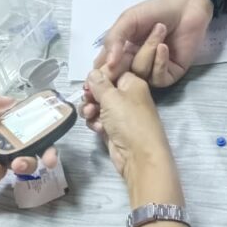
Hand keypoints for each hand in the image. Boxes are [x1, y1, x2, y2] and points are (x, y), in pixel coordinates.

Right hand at [85, 69, 173, 183]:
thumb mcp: (111, 96)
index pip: (112, 71)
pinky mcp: (113, 129)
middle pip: (102, 89)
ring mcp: (119, 114)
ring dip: (90, 109)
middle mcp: (126, 97)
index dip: (98, 76)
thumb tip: (93, 73)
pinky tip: (98, 128)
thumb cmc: (128, 120)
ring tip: (90, 115)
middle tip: (88, 99)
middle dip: (92, 94)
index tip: (88, 82)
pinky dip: (95, 122)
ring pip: (97, 105)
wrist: (139, 155)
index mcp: (132, 83)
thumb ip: (98, 83)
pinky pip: (98, 120)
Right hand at [94, 0, 213, 85]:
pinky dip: (159, 62)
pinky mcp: (170, 75)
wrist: (184, 7)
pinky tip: (164, 46)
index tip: (103, 67)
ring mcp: (152, 71)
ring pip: (140, 75)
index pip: (106, 69)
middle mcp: (134, 65)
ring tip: (159, 31)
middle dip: (124, 64)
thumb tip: (108, 64)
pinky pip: (158, 78)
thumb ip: (114, 39)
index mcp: (120, 52)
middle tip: (129, 50)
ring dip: (148, 53)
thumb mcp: (127, 20)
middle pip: (121, 76)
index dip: (103, 71)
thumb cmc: (154, 10)